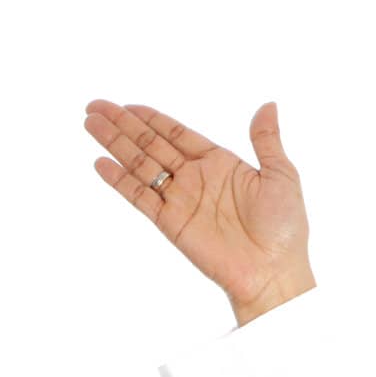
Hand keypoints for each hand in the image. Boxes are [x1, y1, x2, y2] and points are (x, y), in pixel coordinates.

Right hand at [82, 99, 314, 323]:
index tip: (128, 105)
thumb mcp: (282, 175)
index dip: (152, 119)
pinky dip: (119, 180)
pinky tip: (100, 162)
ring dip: (115, 144)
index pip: (178, 134)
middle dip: (124, 124)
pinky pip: (140, 197)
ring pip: (141, 165)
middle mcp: (197, 178)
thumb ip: (266, 140)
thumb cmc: (285, 228)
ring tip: (90, 123)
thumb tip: (268, 104)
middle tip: (95, 106)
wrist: (273, 272)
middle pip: (152, 144)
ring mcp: (181, 200)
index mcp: (222, 163)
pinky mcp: (171, 223)